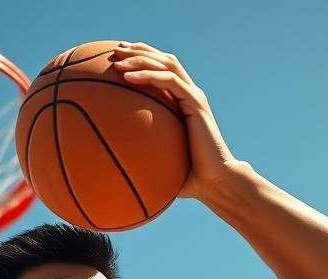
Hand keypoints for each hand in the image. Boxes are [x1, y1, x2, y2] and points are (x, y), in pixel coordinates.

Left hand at [109, 42, 237, 199]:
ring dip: (141, 58)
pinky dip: (148, 75)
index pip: (162, 70)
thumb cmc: (187, 178)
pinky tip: (128, 77)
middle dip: (138, 50)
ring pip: (167, 64)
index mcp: (182, 102)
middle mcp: (189, 93)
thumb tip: (113, 165)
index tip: (118, 58)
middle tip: (114, 49)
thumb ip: (143, 155)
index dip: (141, 58)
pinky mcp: (196, 103)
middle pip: (163, 59)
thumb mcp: (160, 162)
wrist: (214, 182)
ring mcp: (194, 96)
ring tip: (118, 59)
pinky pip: (169, 82)